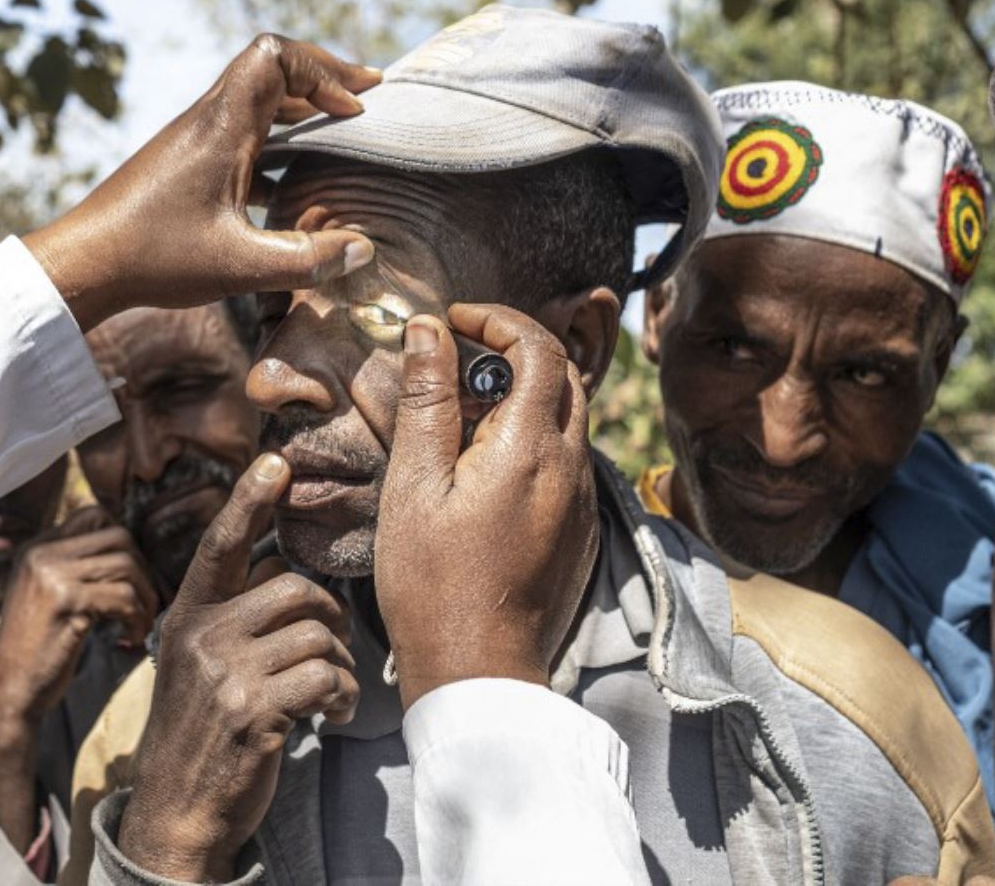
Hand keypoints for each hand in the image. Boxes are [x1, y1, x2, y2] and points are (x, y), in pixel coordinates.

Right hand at [0, 507, 158, 851]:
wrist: (9, 692)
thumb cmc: (38, 648)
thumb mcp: (49, 594)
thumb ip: (76, 566)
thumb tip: (131, 548)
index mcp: (36, 546)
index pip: (95, 514)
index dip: (125, 542)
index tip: (133, 577)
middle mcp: (41, 553)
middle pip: (118, 535)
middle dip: (143, 568)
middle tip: (146, 601)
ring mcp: (51, 574)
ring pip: (126, 565)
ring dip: (145, 597)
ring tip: (139, 623)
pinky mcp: (65, 602)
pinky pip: (123, 597)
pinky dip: (137, 618)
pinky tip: (129, 639)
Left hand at [23, 36, 379, 330]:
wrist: (84, 263)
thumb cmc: (153, 258)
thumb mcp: (239, 266)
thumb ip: (306, 260)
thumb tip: (363, 249)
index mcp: (221, 127)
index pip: (274, 56)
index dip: (322, 69)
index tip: (354, 108)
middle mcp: (208, 121)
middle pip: (271, 68)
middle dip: (322, 78)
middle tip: (367, 100)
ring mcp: (196, 140)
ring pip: (257, 100)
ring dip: (301, 108)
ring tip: (343, 128)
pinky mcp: (189, 163)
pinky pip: (244, 132)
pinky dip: (279, 140)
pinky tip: (298, 177)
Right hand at [118, 454, 358, 881]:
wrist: (177, 811)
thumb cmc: (203, 734)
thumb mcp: (199, 666)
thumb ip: (232, 619)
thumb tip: (287, 577)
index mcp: (187, 617)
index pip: (220, 545)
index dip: (248, 501)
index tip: (275, 461)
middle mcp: (200, 637)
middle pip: (294, 589)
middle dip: (329, 619)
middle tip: (335, 652)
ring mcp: (224, 675)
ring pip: (317, 636)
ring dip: (340, 667)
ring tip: (331, 694)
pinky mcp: (252, 712)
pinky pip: (326, 678)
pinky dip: (342, 698)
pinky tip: (330, 715)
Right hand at [373, 305, 599, 709]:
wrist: (478, 673)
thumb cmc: (432, 584)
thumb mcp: (413, 485)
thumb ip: (426, 401)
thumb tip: (426, 331)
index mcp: (530, 449)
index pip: (538, 347)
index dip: (497, 320)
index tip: (454, 321)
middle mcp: (571, 468)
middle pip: (563, 376)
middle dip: (514, 351)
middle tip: (457, 360)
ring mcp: (581, 502)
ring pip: (568, 419)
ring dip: (523, 397)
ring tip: (462, 417)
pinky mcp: (580, 531)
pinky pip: (567, 462)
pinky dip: (533, 439)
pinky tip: (483, 469)